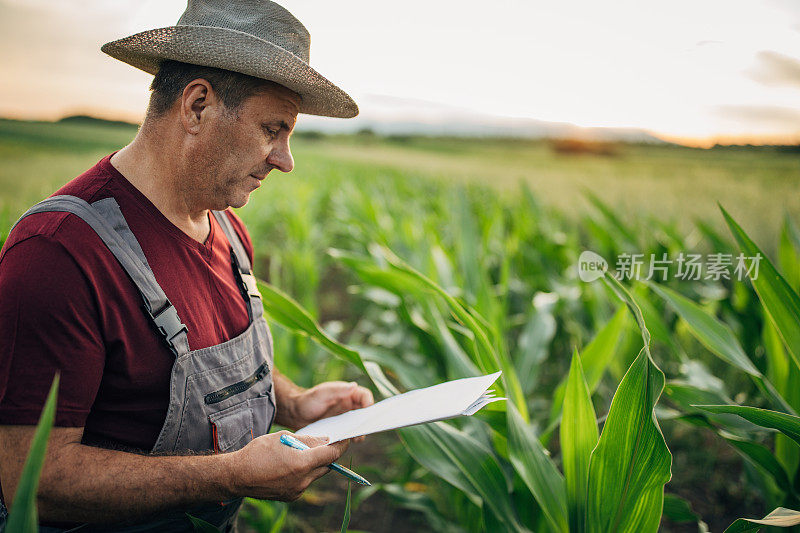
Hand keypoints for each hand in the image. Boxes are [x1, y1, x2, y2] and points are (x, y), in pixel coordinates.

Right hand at [226, 430, 349, 500]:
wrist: (238, 475)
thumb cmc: (259, 452)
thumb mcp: (284, 437)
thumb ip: (307, 440)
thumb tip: (324, 440)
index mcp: (302, 463)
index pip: (331, 454)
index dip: (341, 445)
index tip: (346, 439)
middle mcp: (303, 480)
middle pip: (326, 466)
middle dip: (328, 454)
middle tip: (327, 443)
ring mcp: (297, 491)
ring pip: (316, 474)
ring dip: (315, 464)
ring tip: (305, 453)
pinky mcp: (291, 496)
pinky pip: (306, 482)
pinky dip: (305, 473)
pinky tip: (293, 465)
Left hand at [287, 381, 373, 435]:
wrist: (295, 414)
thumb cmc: (308, 400)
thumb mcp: (322, 393)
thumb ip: (338, 390)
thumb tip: (354, 386)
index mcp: (347, 393)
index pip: (365, 396)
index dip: (369, 404)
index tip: (368, 414)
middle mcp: (349, 405)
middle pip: (365, 412)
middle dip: (368, 420)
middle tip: (366, 429)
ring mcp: (345, 417)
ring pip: (359, 424)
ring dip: (361, 431)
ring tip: (357, 438)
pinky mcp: (340, 428)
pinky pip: (350, 433)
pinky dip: (351, 437)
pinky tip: (347, 442)